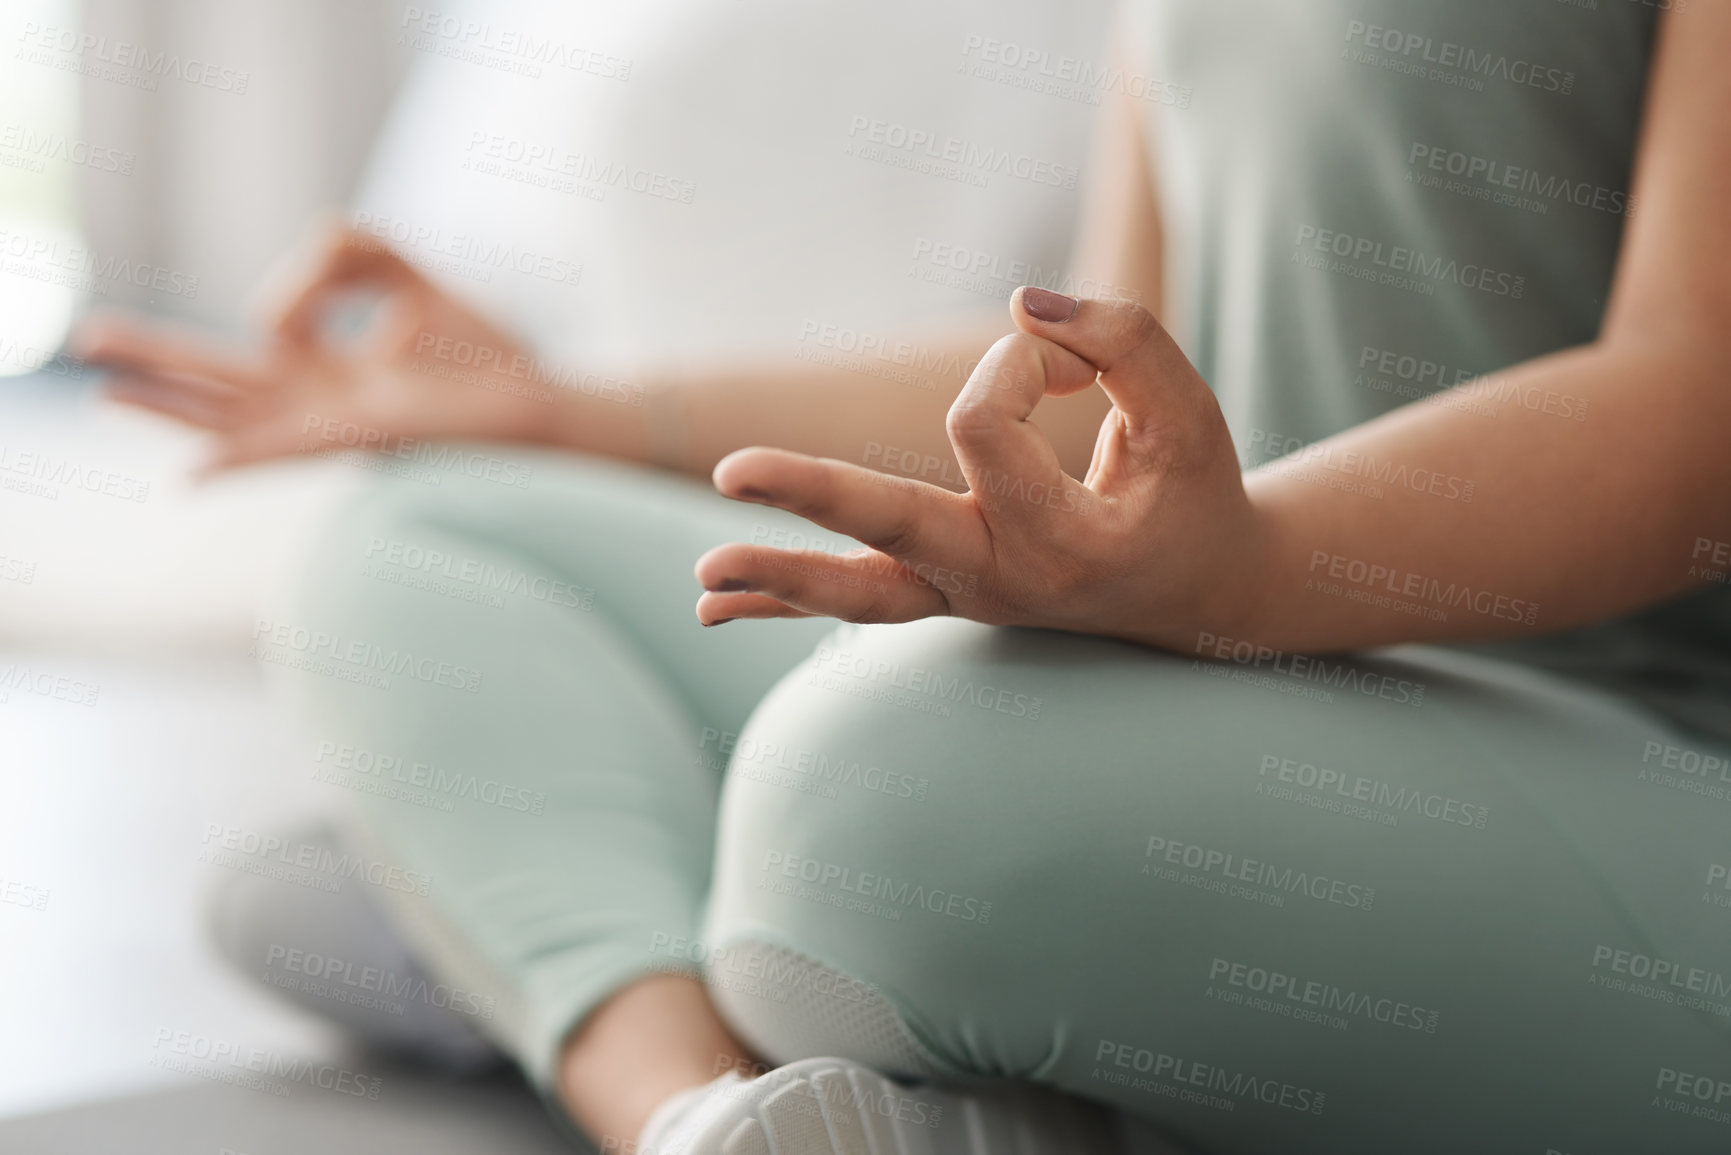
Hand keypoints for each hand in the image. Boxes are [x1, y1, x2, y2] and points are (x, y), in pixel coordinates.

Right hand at [72, 224, 561, 471]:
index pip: (269, 331)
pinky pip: (285, 452)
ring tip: (103, 389)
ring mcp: (334, 430)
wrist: (545, 405)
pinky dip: (238, 457)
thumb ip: (350, 249)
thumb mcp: (412, 279)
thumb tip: (300, 263)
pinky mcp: (360, 443)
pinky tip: (189, 471)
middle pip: (221, 382)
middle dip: (156, 359)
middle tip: (87, 339)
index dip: (296, 286)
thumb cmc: (489, 359)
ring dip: (169, 404)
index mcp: (331, 376)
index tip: (345, 262)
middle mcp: (321, 408)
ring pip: (234, 417)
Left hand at [692, 288, 1270, 649]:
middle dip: (811, 494)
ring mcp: (967, 599)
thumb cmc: (1193, 490)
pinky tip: (712, 608)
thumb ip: (1121, 340)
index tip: (1071, 363)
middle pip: (891, 530)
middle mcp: (1006, 582)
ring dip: (777, 581)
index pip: (985, 423)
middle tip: (729, 472)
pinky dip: (785, 603)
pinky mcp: (944, 595)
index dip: (1018, 365)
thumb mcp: (1188, 410)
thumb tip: (1018, 304)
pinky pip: (859, 604)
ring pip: (861, 596)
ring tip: (700, 583)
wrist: (1197, 591)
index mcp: (1067, 543)